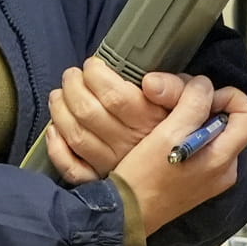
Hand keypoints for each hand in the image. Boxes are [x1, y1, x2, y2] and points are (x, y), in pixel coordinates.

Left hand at [43, 61, 183, 181]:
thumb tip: (149, 81)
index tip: (93, 64)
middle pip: (88, 112)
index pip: (114, 95)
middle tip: (72, 75)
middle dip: (73, 86)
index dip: (96, 74)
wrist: (192, 171)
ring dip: (60, 110)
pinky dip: (57, 148)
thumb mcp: (190, 103)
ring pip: (75, 135)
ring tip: (60, 94)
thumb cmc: (188, 129)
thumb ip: (175, 88)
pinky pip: (72, 168)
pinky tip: (55, 129)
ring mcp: (113, 165)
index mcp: (149, 122)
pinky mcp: (103, 181)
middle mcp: (129, 144)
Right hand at [100, 76, 246, 235]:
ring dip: (194, 117)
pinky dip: (189, 133)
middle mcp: (225, 169)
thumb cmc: (143, 180)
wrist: (125, 214)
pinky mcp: (198, 179)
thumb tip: (203, 85)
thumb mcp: (167, 133)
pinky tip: (167, 135)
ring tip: (168, 118)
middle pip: (231, 120)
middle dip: (206, 104)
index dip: (228, 96)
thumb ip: (191, 104)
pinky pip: (203, 146)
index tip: (200, 96)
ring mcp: (212, 176)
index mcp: (223, 158)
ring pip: (214, 131)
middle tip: (177, 103)